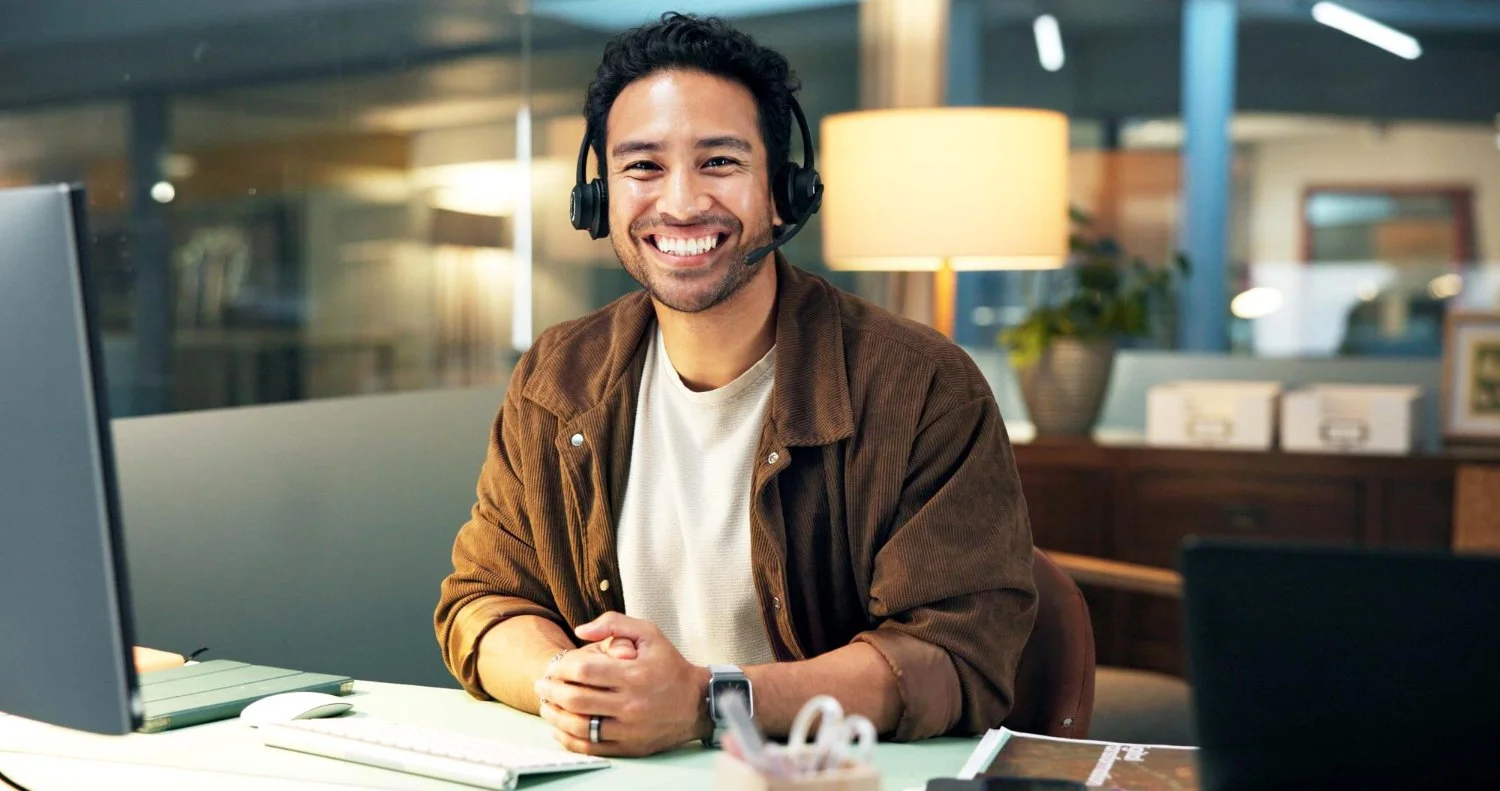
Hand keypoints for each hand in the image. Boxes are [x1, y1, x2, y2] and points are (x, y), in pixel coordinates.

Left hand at [535, 612, 709, 756]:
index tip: (554, 666)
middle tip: (541, 685)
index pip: (584, 670)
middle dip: (551, 691)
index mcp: (633, 673)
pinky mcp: (629, 747)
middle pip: (576, 698)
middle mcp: (630, 703)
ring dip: (555, 716)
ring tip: (545, 706)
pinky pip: (590, 747)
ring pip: (580, 726)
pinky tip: (559, 729)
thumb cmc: (670, 665)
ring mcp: (628, 728)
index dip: (561, 667)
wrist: (696, 703)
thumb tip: (580, 631)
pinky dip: (568, 740)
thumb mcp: (649, 633)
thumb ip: (614, 624)